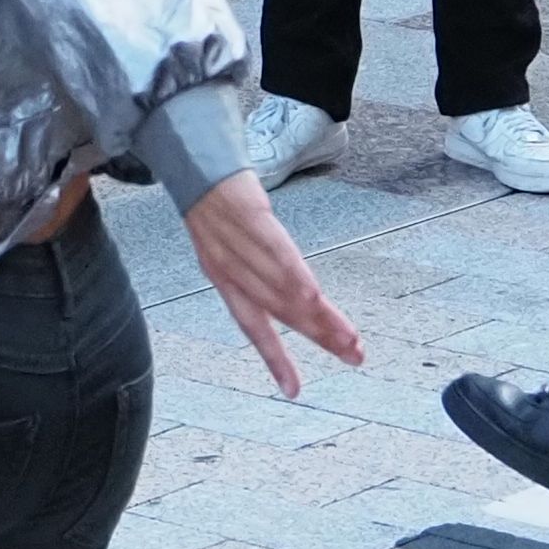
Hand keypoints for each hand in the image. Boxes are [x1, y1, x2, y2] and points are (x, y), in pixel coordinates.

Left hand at [179, 173, 359, 400]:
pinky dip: (295, 277)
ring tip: (349, 339)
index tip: (294, 391)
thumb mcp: (224, 240)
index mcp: (222, 278)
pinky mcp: (248, 215)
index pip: (252, 326)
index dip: (274, 358)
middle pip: (278, 311)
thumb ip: (256, 268)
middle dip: (319, 338)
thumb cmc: (214, 201)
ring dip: (318, 318)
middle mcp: (228, 268)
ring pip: (283, 289)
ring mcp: (238, 243)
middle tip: (354, 357)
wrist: (194, 157)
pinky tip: (314, 296)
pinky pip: (275, 252)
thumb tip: (294, 292)